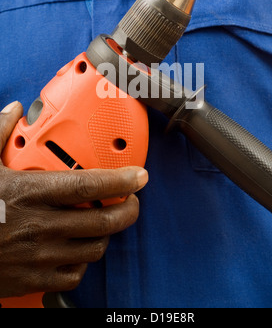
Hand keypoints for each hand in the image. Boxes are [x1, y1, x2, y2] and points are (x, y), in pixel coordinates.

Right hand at [0, 101, 147, 297]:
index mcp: (30, 192)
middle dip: (128, 210)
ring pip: (94, 248)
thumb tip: (13, 109)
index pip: (89, 184)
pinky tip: (77, 248)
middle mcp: (40, 225)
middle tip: (131, 201)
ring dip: (106, 234)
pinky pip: (74, 275)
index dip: (121, 180)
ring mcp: (39, 257)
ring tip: (103, 222)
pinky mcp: (33, 281)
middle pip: (103, 220)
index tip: (139, 176)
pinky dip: (82, 261)